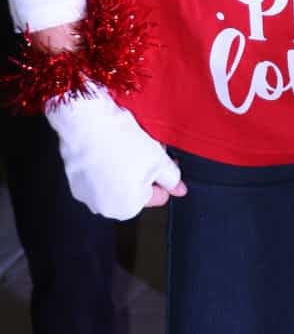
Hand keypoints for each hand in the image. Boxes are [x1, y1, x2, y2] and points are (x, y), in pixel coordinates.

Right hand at [47, 84, 186, 220]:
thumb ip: (171, 179)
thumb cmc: (123, 144)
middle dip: (145, 170)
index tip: (164, 159)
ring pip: (117, 181)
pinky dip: (106, 164)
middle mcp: (105, 208)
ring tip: (129, 144)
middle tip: (149, 148)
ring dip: (126, 166)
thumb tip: (179, 190)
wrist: (88, 124)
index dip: (164, 176)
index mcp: (128, 208)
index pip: (158, 196)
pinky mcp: (75, 180)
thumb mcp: (158, 161)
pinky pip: (98, 175)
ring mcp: (87, 195)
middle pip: (136, 189)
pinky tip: (110, 146)